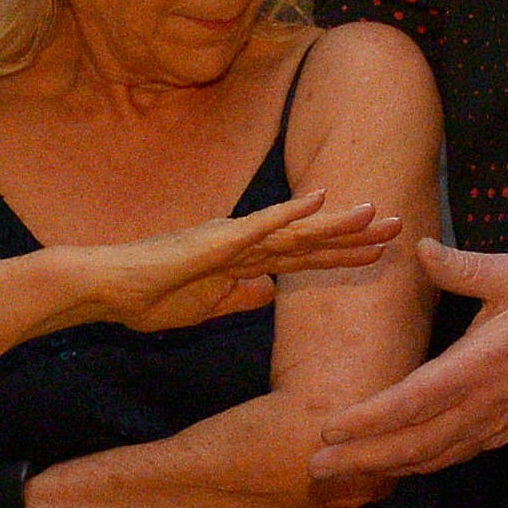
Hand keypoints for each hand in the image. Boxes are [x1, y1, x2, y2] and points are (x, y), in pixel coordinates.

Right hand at [68, 186, 400, 330]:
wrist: (105, 290)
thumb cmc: (147, 298)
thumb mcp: (206, 307)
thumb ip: (239, 297)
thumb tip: (270, 292)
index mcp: (243, 260)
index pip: (305, 258)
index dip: (344, 254)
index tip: (381, 252)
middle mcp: (244, 242)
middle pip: (311, 240)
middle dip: (356, 235)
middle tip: (402, 226)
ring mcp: (230, 238)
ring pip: (295, 230)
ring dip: (337, 222)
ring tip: (376, 213)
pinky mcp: (213, 240)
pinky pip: (259, 225)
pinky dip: (289, 213)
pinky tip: (317, 200)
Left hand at [311, 239, 507, 479]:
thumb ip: (462, 266)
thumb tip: (417, 246)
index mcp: (483, 363)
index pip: (416, 400)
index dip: (371, 419)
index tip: (331, 427)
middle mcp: (487, 403)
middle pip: (417, 444)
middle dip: (363, 458)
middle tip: (315, 464)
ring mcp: (497, 423)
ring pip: (434, 458)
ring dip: (384, 469)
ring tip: (339, 473)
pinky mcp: (505, 432)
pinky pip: (454, 456)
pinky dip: (418, 466)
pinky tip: (390, 467)